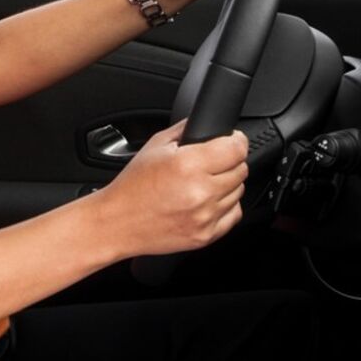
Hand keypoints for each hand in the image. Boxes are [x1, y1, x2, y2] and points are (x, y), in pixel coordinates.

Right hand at [95, 119, 248, 258]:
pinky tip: (206, 202)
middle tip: (209, 163)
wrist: (119, 222)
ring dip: (226, 184)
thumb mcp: (155, 145)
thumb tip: (209, 125)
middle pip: (241, 169)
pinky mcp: (206, 235)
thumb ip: (185, 130)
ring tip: (202, 184)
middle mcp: (200, 191)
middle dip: (229, 162)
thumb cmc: (133, 185)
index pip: (237, 149)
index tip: (232, 141)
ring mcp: (205, 216)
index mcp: (188, 164)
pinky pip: (234, 214)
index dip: (236, 141)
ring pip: (239, 191)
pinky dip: (225, 206)